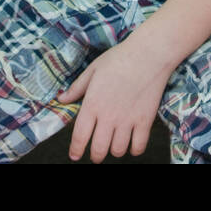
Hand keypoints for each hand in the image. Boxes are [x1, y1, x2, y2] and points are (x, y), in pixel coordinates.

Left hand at [56, 39, 172, 162]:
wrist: (149, 54)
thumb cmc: (119, 58)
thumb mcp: (93, 69)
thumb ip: (77, 88)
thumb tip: (61, 99)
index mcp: (92, 104)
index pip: (80, 136)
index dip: (76, 150)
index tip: (74, 155)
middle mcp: (108, 116)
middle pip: (99, 150)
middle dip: (95, 156)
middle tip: (96, 154)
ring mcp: (128, 120)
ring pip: (118, 150)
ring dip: (114, 151)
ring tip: (114, 144)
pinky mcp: (145, 121)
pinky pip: (139, 146)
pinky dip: (134, 150)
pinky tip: (132, 143)